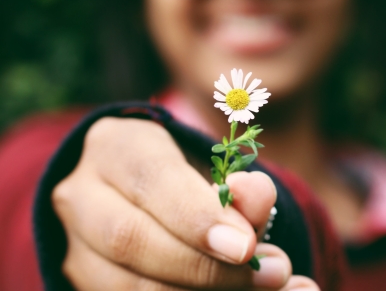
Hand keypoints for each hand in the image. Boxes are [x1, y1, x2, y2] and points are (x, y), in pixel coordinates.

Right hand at [52, 117, 318, 289]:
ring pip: (124, 285)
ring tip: (268, 287)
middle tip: (272, 272)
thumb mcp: (210, 166)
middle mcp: (81, 194)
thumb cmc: (181, 176)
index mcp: (115, 147)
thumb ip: (238, 184)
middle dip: (203, 266)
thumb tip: (258, 197)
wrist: (134, 193)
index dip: (198, 217)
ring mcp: (74, 243)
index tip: (247, 247)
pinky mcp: (82, 278)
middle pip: (130, 238)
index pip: (150, 180)